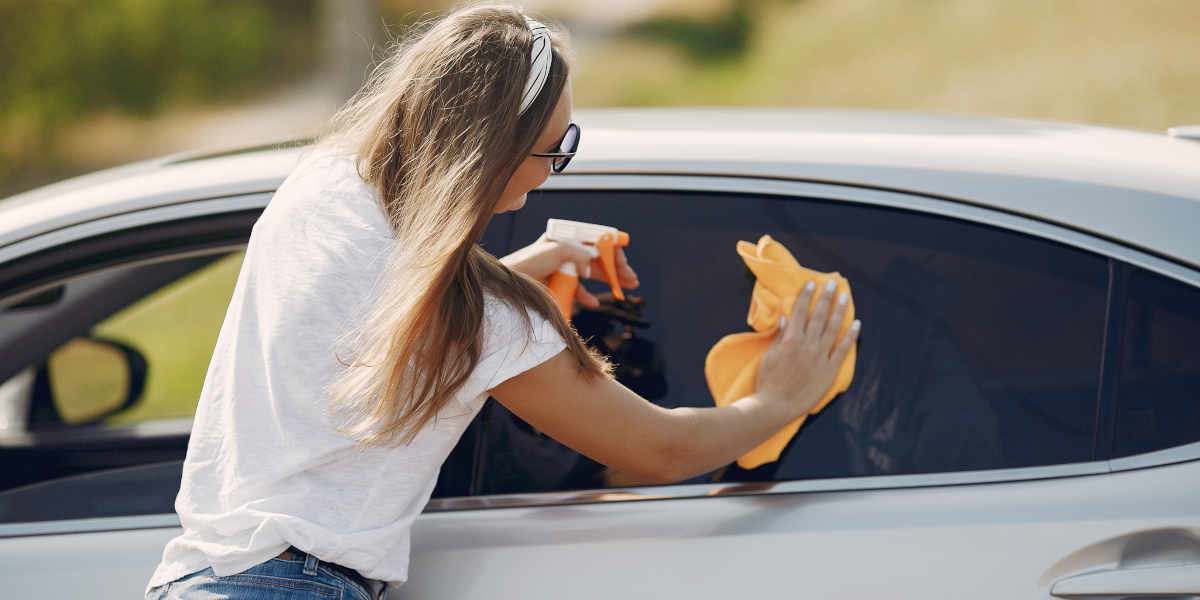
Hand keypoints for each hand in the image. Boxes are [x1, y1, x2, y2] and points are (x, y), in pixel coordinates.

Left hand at [500, 234, 639, 307]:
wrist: (507, 287)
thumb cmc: (526, 264)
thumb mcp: (556, 252)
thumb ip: (579, 252)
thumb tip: (594, 259)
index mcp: (564, 239)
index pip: (594, 240)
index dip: (611, 249)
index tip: (623, 260)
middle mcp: (564, 252)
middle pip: (597, 258)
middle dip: (615, 268)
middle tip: (631, 279)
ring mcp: (561, 269)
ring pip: (591, 274)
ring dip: (608, 281)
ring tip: (624, 289)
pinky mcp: (556, 286)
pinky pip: (577, 290)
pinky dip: (587, 296)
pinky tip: (594, 302)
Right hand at [755, 279, 859, 420]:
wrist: (776, 406)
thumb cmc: (767, 381)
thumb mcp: (769, 356)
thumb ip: (779, 337)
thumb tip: (785, 318)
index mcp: (791, 339)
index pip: (799, 311)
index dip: (806, 296)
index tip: (811, 283)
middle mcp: (807, 345)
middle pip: (819, 315)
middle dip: (826, 297)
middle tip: (832, 282)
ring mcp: (820, 357)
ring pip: (833, 328)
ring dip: (839, 310)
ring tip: (844, 296)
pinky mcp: (830, 370)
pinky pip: (843, 349)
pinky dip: (851, 336)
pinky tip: (856, 324)